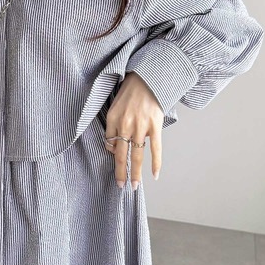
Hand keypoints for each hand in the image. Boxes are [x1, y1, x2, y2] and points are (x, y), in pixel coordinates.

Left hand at [105, 71, 163, 189]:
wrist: (148, 77)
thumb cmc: (130, 92)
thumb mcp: (114, 106)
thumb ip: (112, 126)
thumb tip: (112, 146)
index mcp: (112, 119)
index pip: (109, 143)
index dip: (112, 153)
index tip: (116, 160)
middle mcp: (125, 125)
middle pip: (120, 154)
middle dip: (120, 173)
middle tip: (121, 186)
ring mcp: (140, 126)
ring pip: (137, 155)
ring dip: (135, 173)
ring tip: (134, 186)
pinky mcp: (155, 126)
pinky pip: (155, 148)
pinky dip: (156, 163)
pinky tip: (155, 175)